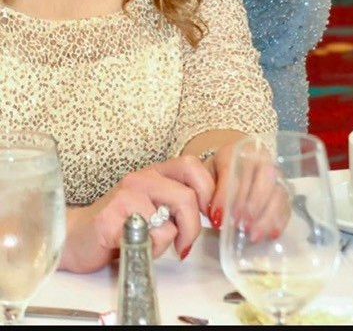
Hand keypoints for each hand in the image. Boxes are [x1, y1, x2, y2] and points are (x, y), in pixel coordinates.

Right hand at [61, 155, 213, 273]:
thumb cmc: (120, 224)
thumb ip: (178, 203)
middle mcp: (141, 178)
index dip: (208, 190)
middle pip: (186, 198)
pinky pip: (145, 238)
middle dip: (192, 228)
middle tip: (184, 246)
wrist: (76, 237)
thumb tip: (212, 213)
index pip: (192, 166)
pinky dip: (146, 250)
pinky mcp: (110, 218)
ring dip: (165, 242)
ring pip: (167, 222)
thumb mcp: (154, 207)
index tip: (208, 215)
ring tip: (150, 246)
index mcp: (155, 172)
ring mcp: (125, 195)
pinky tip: (133, 248)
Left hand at [207, 141, 290, 240]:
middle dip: (253, 203)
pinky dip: (280, 220)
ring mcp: (276, 173)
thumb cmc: (217, 175)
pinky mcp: (285, 189)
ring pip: (278, 191)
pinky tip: (270, 234)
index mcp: (236, 151)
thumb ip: (206, 192)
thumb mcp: (205, 177)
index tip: (217, 218)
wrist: (234, 167)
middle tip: (240, 225)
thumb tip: (216, 216)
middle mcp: (261, 158)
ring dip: (267, 215)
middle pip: (264, 176)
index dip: (225, 194)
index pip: (233, 168)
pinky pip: (287, 204)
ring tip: (252, 234)